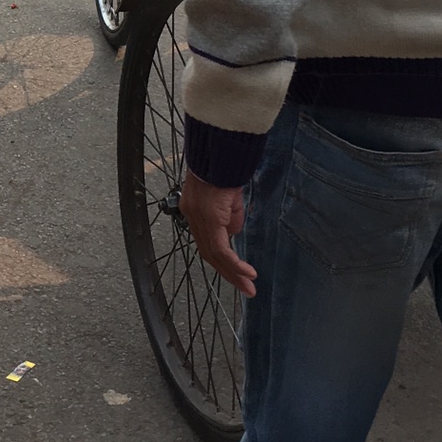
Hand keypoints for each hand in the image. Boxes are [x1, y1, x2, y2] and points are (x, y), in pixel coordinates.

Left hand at [180, 173, 253, 296]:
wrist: (220, 152)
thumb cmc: (224, 167)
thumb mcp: (230, 196)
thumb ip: (230, 216)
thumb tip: (234, 233)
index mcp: (194, 210)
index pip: (206, 241)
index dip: (220, 259)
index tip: (234, 272)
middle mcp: (192, 216)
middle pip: (209, 253)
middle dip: (228, 273)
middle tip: (245, 288)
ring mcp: (198, 218)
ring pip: (215, 255)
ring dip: (233, 273)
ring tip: (248, 286)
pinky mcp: (208, 219)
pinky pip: (221, 249)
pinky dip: (235, 263)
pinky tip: (247, 273)